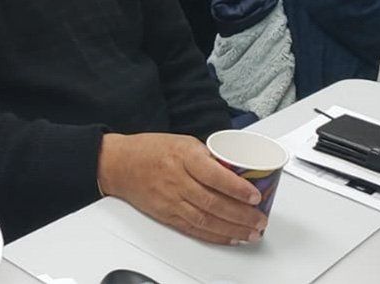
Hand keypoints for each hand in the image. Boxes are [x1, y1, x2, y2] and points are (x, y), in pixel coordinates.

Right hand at [97, 132, 265, 244]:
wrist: (119, 164)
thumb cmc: (150, 150)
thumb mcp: (182, 142)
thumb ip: (208, 157)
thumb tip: (237, 171)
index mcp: (183, 156)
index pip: (213, 174)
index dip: (236, 187)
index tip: (255, 195)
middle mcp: (176, 180)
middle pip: (212, 202)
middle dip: (241, 215)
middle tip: (260, 219)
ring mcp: (170, 200)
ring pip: (205, 220)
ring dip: (232, 229)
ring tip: (251, 233)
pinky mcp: (166, 214)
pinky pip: (193, 229)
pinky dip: (214, 236)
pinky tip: (230, 237)